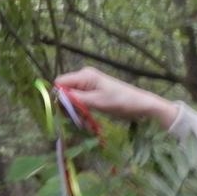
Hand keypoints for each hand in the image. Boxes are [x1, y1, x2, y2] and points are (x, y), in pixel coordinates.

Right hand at [54, 66, 178, 129]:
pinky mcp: (93, 91)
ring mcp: (89, 83)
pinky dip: (82, 109)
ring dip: (75, 109)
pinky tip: (87, 118)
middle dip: (67, 104)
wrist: (141, 105)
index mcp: (84, 75)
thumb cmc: (120, 101)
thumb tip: (55, 96)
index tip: (63, 111)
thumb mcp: (96, 101)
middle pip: (65, 89)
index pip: (60, 82)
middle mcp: (84, 76)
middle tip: (76, 118)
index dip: (58, 96)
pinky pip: (80, 99)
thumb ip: (75, 98)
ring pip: (72, 96)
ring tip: (84, 121)